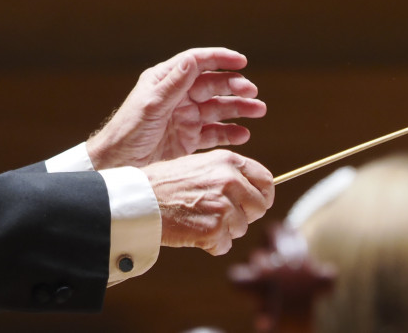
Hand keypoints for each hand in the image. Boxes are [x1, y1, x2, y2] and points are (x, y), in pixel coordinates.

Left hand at [86, 48, 266, 168]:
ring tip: (258, 111)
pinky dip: (230, 133)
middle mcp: (177, 97)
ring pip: (218, 109)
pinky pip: (214, 133)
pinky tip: (243, 134)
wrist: (117, 167)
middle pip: (213, 85)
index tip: (242, 62)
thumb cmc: (127, 133)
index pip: (197, 63)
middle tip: (252, 93)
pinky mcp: (188, 140)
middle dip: (235, 86)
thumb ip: (174, 83)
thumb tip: (192, 59)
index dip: (220, 59)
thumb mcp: (151, 105)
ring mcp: (184, 118)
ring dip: (238, 108)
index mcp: (165, 82)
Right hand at [142, 149, 274, 255]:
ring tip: (198, 220)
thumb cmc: (165, 183)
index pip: (266, 181)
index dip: (262, 195)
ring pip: (241, 228)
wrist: (141, 200)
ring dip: (224, 231)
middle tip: (221, 216)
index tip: (255, 204)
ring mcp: (224, 206)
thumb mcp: (199, 164)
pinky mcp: (214, 229)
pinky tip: (192, 232)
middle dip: (244, 216)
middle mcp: (230, 181)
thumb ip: (227, 174)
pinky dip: (211, 245)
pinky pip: (224, 245)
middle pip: (259, 207)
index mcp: (228, 161)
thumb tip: (253, 190)